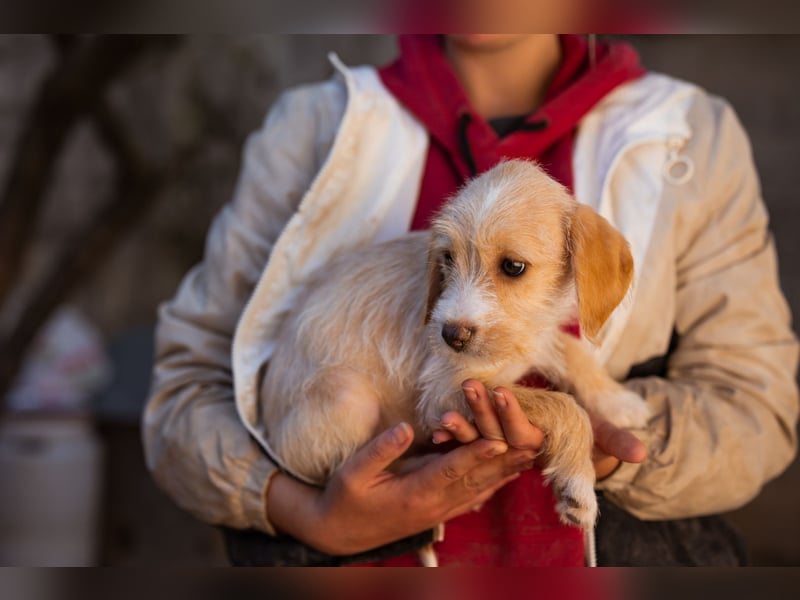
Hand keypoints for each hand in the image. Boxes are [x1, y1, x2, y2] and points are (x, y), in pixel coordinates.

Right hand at [266, 421, 532, 554]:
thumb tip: (407, 427)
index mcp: (415, 493)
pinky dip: (493, 482)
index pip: (452, 471)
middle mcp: (434, 504)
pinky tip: (508, 472)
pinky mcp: (439, 511)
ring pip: (480, 488)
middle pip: (476, 479)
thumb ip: (381, 450)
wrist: (340, 533)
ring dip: (505, 470)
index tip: (500, 440)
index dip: (476, 454)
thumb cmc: (345, 499)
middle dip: (503, 458)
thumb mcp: (353, 472)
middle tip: (529, 441)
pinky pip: (473, 496)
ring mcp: (440, 511)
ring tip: (530, 452)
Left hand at [432, 380, 645, 478]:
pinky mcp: (484, 437)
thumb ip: (613, 439)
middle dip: (480, 415)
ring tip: (445, 414)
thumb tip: (640, 454)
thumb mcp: (597, 428)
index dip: (512, 416)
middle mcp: (517, 447)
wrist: (564, 430)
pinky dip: (450, 436)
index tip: (501, 391)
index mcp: (542, 443)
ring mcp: (498, 444)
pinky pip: (464, 439)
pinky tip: (434, 429)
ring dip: (461, 427)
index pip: (525, 435)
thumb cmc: (581, 424)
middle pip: (495, 435)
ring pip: (477, 438)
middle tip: (468, 386)